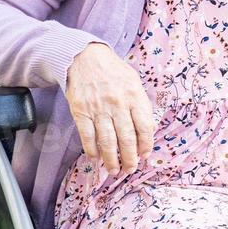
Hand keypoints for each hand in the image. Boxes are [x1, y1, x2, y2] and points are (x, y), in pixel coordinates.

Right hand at [65, 43, 156, 174]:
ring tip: (114, 170)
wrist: (85, 58)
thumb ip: (140, 104)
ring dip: (111, 159)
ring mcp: (98, 109)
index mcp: (135, 96)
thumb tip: (147, 130)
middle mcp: (118, 104)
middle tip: (130, 169)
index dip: (146, 144)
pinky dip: (92, 150)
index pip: (145, 126)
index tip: (145, 155)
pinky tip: (95, 159)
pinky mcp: (81, 111)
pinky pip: (87, 136)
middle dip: (130, 158)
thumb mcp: (134, 82)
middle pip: (127, 138)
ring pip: (107, 141)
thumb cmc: (113, 71)